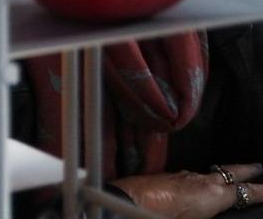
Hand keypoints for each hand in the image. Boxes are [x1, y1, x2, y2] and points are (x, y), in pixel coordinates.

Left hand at [116, 166, 262, 218]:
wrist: (131, 202)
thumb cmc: (166, 216)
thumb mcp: (200, 218)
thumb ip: (211, 212)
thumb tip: (214, 207)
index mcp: (215, 194)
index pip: (247, 192)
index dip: (260, 191)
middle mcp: (202, 180)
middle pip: (231, 172)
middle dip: (248, 169)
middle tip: (259, 167)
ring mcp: (184, 175)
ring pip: (210, 173)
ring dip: (223, 175)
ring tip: (231, 177)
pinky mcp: (168, 176)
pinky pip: (192, 177)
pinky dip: (202, 180)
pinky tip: (198, 185)